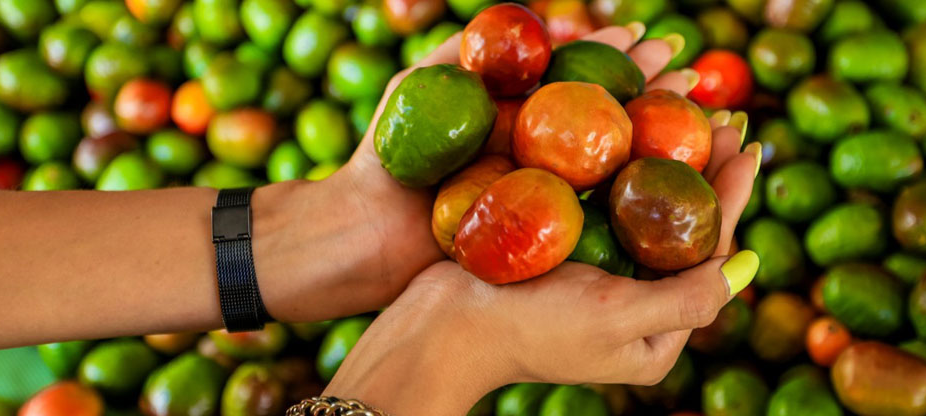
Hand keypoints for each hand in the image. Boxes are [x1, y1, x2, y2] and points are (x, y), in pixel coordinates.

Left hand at [293, 23, 704, 321]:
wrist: (357, 236)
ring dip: (651, 139)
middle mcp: (529, 154)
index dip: (613, 57)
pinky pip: (588, 212)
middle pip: (599, 116)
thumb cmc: (382, 159)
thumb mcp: (416, 88)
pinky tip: (665, 181)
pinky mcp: (535, 238)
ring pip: (603, 162)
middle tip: (692, 74)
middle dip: (648, 92)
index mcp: (508, 116)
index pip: (573, 78)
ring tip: (696, 116)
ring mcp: (534, 197)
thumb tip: (519, 22)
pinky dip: (627, 196)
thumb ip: (461, 51)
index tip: (652, 37)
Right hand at [323, 26, 758, 414]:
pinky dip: (622, 172)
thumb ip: (687, 298)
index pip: (708, 257)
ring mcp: (596, 282)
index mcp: (654, 337)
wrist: (441, 328)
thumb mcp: (618, 319)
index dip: (729, 199)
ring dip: (668, 165)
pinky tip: (631, 134)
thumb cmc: (529, 329)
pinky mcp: (563, 259)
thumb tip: (749, 266)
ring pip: (645, 215)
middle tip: (724, 118)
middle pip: (681, 231)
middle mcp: (631, 309)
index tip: (747, 147)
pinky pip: (604, 209)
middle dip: (704, 175)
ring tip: (690, 117)